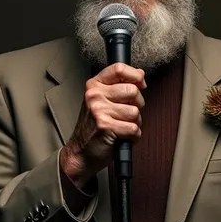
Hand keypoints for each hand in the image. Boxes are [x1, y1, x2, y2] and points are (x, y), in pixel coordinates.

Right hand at [61, 63, 145, 186]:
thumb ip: (118, 87)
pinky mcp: (106, 127)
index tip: (140, 83)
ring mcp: (99, 111)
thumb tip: (140, 76)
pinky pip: (134, 128)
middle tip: (126, 114)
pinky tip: (122, 137)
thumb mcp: (101, 101)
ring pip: (135, 112)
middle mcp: (94, 96)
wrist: (80, 153)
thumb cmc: (93, 128)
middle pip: (133, 90)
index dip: (136, 76)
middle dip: (137, 105)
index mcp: (94, 85)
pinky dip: (133, 137)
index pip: (119, 68)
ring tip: (121, 127)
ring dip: (134, 123)